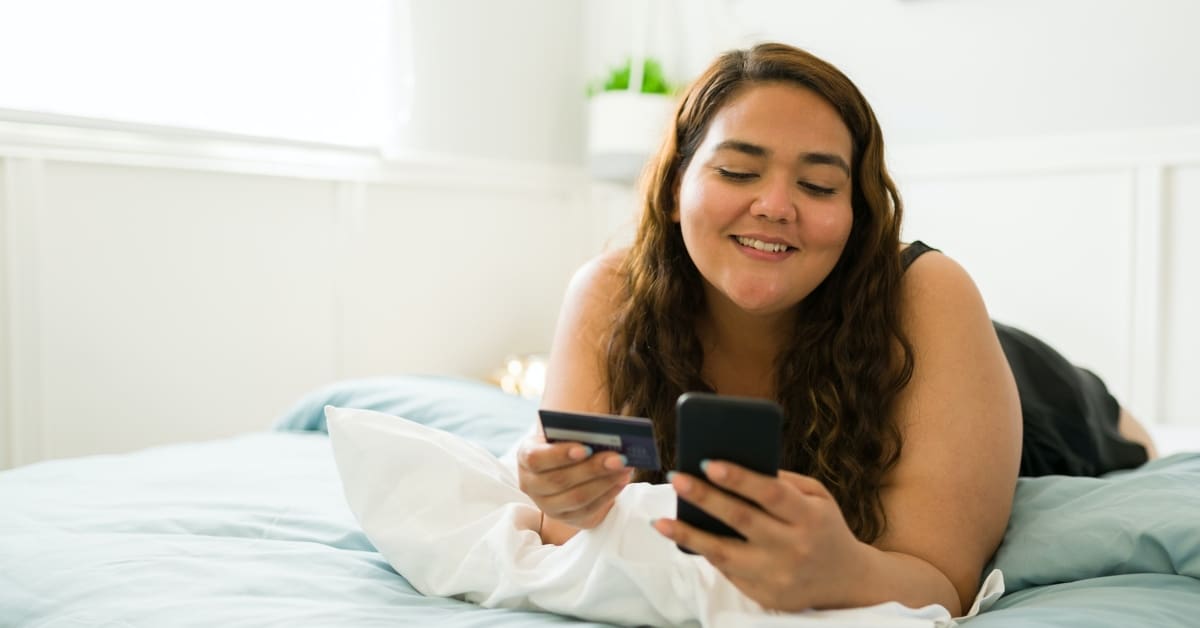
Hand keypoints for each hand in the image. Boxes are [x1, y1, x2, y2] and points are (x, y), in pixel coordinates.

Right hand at [516, 432, 632, 536]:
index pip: (537, 459)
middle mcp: (531, 484)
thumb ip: (578, 432)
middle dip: (593, 469)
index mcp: (526, 457)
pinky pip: (589, 509)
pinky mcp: (567, 518)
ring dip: (604, 482)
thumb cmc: (567, 441)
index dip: (560, 455)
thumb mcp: (566, 434)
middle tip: (619, 458)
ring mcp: (547, 506)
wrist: (566, 464)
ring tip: (625, 468)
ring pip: (576, 498)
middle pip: (560, 481)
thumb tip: (605, 436)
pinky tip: (622, 481)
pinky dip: (608, 494)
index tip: (587, 448)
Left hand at [652, 462, 868, 610]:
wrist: (846, 580)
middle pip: (743, 520)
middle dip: (706, 498)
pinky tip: (683, 538)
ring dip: (689, 536)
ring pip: (726, 554)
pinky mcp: (766, 596)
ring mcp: (779, 575)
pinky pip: (728, 572)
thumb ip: (782, 482)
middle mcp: (795, 547)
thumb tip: (735, 466)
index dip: (740, 478)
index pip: (772, 494)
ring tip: (661, 521)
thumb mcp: (817, 498)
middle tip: (676, 477)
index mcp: (811, 517)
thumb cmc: (824, 527)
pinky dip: (705, 553)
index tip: (709, 462)